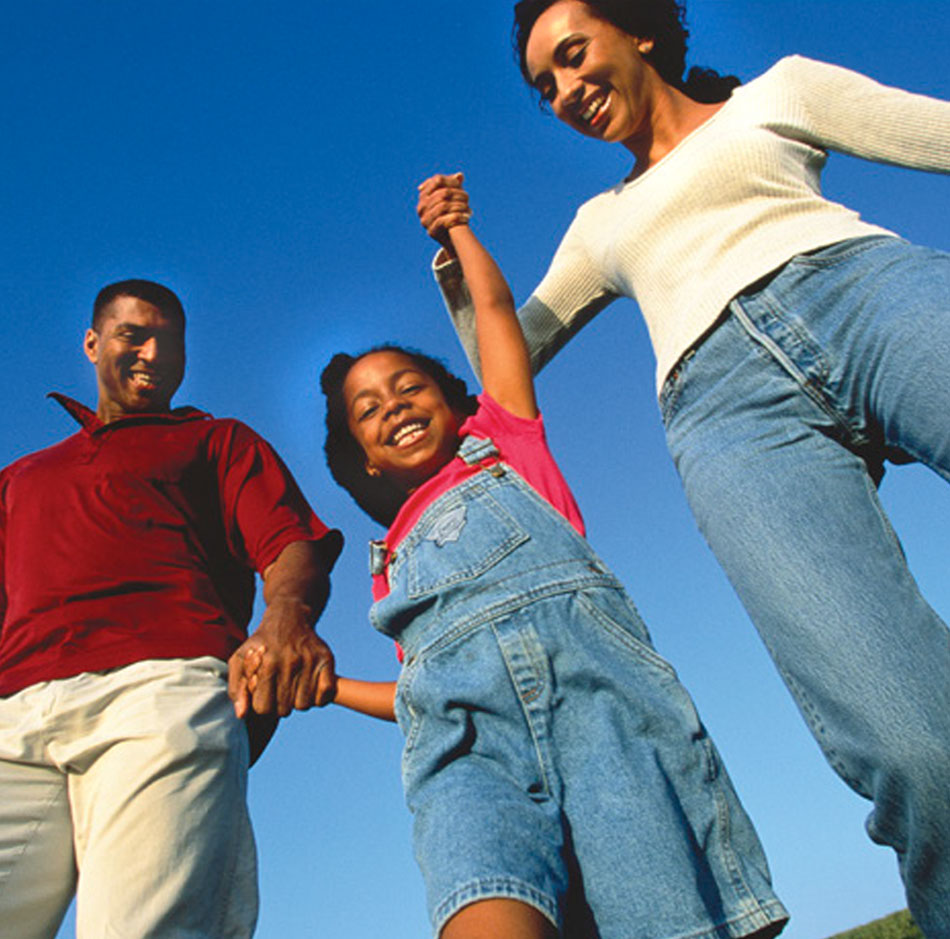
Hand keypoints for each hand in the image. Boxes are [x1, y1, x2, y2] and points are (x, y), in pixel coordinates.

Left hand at [228, 597, 335, 718]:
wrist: (288, 617)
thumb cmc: (261, 644)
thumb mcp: (240, 660)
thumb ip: (236, 689)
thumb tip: (242, 715)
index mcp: (267, 664)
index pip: (263, 708)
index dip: (262, 704)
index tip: (263, 694)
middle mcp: (290, 662)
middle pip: (284, 709)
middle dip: (279, 704)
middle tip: (278, 689)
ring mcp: (311, 660)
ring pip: (304, 705)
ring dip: (297, 701)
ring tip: (292, 687)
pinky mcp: (327, 659)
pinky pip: (325, 695)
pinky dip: (318, 697)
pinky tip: (308, 686)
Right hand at [417, 172, 471, 252]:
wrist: (450, 237)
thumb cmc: (451, 213)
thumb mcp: (453, 197)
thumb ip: (455, 185)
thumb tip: (460, 175)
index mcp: (424, 195)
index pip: (437, 180)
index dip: (451, 181)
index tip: (461, 185)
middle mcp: (421, 206)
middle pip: (442, 193)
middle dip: (458, 194)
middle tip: (468, 198)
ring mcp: (424, 219)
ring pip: (443, 206)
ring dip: (460, 206)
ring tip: (469, 209)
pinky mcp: (430, 231)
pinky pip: (443, 220)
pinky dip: (457, 218)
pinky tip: (467, 218)